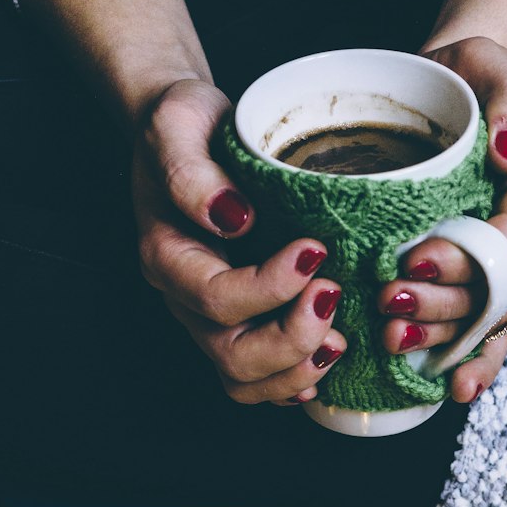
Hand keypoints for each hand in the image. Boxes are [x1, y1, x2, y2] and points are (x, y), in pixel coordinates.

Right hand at [133, 78, 346, 403]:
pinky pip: (261, 380)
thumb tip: (232, 216)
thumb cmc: (186, 127)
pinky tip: (328, 357)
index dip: (272, 287)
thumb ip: (191, 172)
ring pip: (245, 381)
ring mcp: (211, 320)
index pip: (217, 297)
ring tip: (339, 338)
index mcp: (168, 257)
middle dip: (292, 338)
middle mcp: (185, 299)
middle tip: (333, 293)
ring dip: (298, 370)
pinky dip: (297, 380)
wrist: (190, 136)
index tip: (316, 250)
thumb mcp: (178, 125)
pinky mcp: (241, 325)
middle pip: (233, 355)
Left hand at [378, 37, 506, 401]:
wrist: (447, 97)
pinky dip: (476, 363)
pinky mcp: (492, 284)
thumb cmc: (463, 78)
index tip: (416, 259)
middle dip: (449, 301)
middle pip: (503, 282)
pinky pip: (494, 333)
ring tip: (396, 335)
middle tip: (390, 300)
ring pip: (493, 313)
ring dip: (447, 334)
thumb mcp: (487, 64)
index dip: (472, 256)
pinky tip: (456, 389)